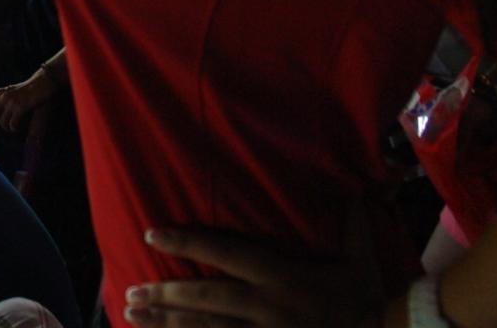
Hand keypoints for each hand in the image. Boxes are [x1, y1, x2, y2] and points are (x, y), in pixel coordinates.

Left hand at [0, 71, 54, 135]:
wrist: (43, 82)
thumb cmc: (28, 91)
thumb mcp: (12, 93)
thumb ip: (2, 102)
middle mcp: (3, 96)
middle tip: (2, 132)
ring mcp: (11, 101)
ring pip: (2, 122)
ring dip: (7, 129)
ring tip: (13, 129)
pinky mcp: (20, 106)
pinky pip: (12, 123)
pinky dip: (14, 128)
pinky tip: (19, 127)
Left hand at [121, 216, 382, 327]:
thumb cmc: (367, 299)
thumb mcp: (361, 258)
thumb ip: (350, 221)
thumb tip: (355, 183)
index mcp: (283, 278)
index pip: (225, 254)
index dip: (188, 243)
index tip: (152, 234)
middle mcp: (268, 310)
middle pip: (205, 301)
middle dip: (164, 296)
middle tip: (129, 292)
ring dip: (166, 325)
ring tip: (131, 315)